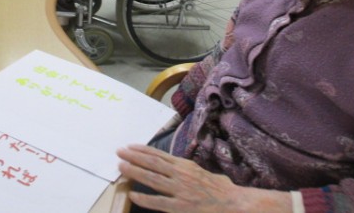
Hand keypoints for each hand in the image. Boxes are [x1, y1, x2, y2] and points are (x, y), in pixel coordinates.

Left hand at [117, 144, 292, 212]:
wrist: (234, 203)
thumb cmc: (221, 190)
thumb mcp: (203, 172)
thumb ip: (188, 169)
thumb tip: (175, 167)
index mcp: (185, 166)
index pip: (160, 155)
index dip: (143, 150)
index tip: (130, 146)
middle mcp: (181, 175)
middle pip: (153, 163)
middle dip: (134, 157)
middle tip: (119, 152)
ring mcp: (180, 191)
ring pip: (153, 179)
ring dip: (135, 172)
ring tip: (121, 167)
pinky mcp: (181, 207)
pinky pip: (159, 202)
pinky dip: (145, 198)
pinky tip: (132, 194)